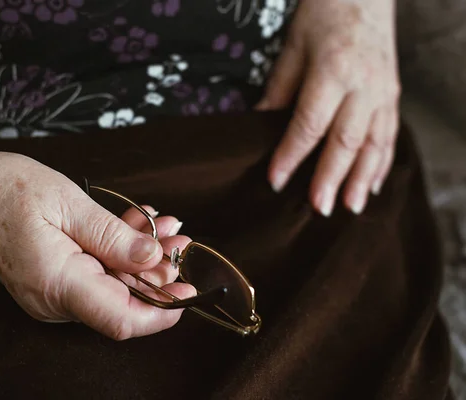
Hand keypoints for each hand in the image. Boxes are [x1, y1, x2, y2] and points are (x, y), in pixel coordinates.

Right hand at [0, 150, 194, 339]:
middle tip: (177, 234)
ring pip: (113, 287)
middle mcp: (55, 300)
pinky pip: (96, 276)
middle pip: (124, 302)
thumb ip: (112, 236)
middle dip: (159, 272)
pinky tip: (134, 225)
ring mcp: (53, 293)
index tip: (189, 286)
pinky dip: (119, 253)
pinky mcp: (53, 281)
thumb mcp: (66, 203)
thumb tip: (154, 258)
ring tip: (161, 222)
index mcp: (58, 283)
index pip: (122, 320)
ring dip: (142, 257)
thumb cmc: (2, 192)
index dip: (164, 310)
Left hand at [256, 0, 400, 215]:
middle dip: (330, 179)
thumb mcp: (291, 48)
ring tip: (349, 209)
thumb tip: (259, 126)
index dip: (291, 155)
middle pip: (345, 141)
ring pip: (373, 144)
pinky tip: (371, 186)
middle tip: (319, 209)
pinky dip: (381, 164)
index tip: (276, 182)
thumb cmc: (323, 15)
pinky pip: (389, 136)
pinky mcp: (393, 96)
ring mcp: (383, 92)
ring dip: (360, 179)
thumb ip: (278, 91)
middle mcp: (363, 85)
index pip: (309, 124)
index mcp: (333, 71)